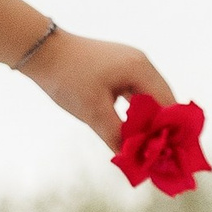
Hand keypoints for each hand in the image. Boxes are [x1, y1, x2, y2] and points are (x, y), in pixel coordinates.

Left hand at [24, 32, 173, 155]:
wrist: (39, 50)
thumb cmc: (67, 77)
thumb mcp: (93, 112)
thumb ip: (117, 137)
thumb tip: (135, 160)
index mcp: (140, 69)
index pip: (168, 104)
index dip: (171, 131)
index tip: (172, 156)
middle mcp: (140, 63)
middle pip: (161, 101)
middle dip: (160, 128)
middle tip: (160, 156)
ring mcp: (128, 64)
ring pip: (146, 98)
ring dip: (146, 121)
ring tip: (147, 147)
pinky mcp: (116, 69)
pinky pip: (133, 94)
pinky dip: (134, 112)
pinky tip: (130, 131)